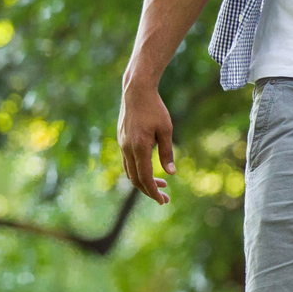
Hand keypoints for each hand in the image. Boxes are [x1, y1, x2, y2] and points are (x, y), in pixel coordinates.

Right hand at [118, 80, 174, 204]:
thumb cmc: (155, 109)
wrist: (136, 91)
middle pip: (135, 179)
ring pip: (130, 171)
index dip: (153, 191)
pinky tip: (149, 170)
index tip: (162, 200)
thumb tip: (170, 173)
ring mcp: (122, 144)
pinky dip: (137, 171)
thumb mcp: (166, 130)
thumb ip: (167, 152)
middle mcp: (127, 148)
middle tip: (164, 198)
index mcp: (139, 147)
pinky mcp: (121, 140)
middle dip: (149, 191)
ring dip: (143, 181)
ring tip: (162, 185)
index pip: (144, 177)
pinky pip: (127, 162)